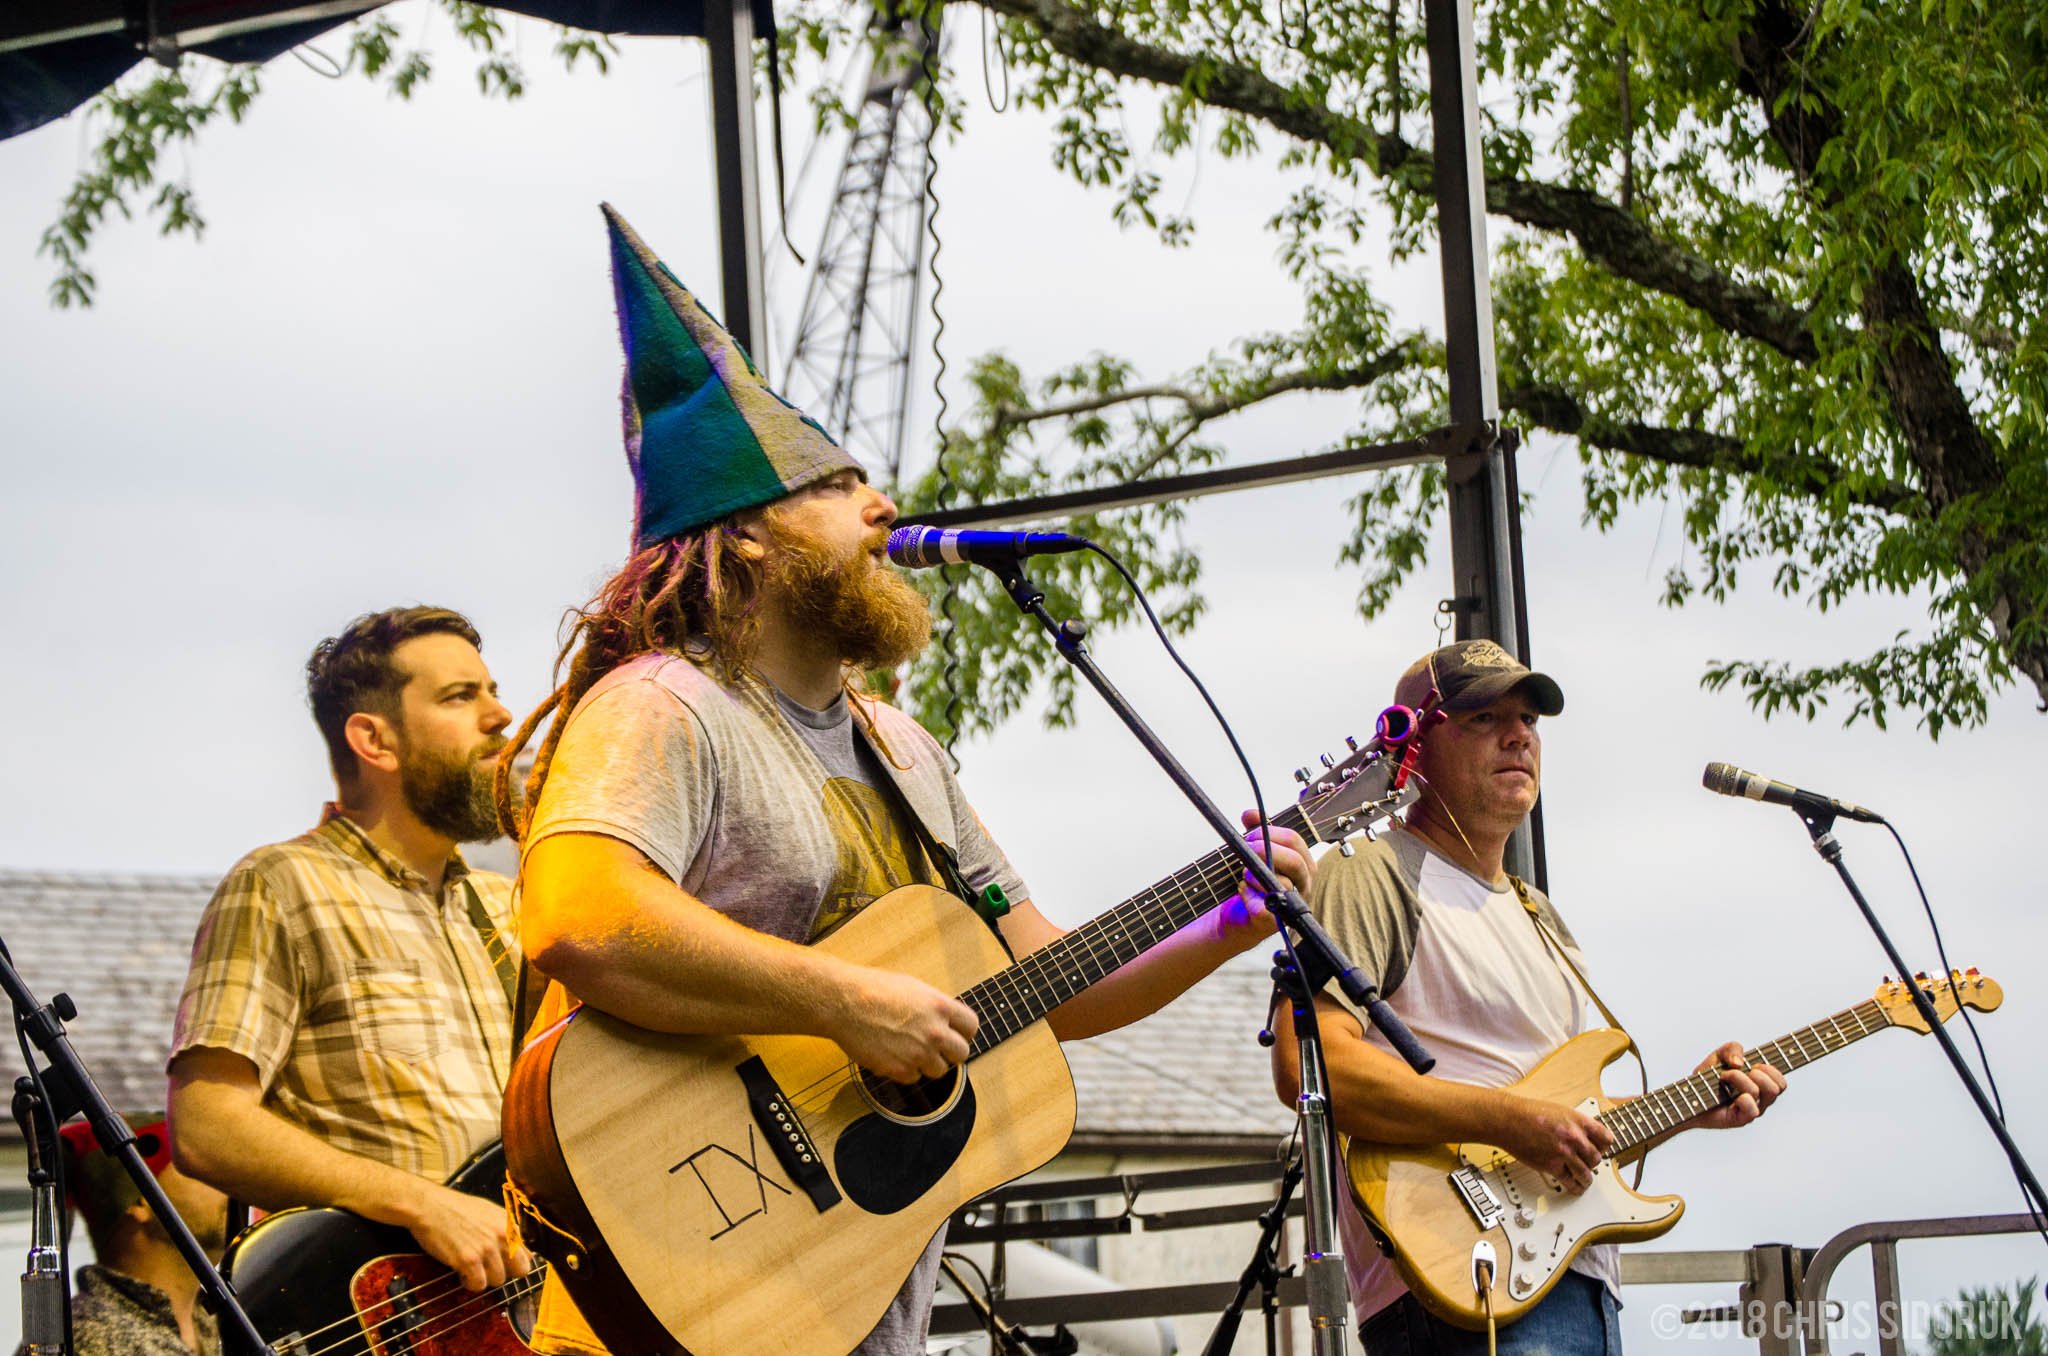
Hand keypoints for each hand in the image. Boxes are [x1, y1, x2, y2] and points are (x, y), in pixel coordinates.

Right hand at [402, 1181, 531, 1292]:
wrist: (430, 1206)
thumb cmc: (456, 1208)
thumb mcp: (488, 1212)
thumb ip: (505, 1228)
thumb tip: (521, 1248)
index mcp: (509, 1223)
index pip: (528, 1254)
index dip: (515, 1262)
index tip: (503, 1263)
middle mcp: (502, 1235)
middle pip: (521, 1270)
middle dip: (505, 1273)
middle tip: (488, 1268)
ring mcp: (486, 1248)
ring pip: (499, 1280)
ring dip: (484, 1278)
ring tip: (470, 1267)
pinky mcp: (469, 1260)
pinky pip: (479, 1285)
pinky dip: (469, 1283)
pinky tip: (461, 1271)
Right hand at [833, 965, 979, 1083]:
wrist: (844, 1003)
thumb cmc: (873, 989)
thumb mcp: (913, 988)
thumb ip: (935, 1006)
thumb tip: (947, 1020)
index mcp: (940, 1007)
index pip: (971, 1027)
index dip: (963, 1032)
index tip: (956, 1034)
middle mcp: (934, 1032)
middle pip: (962, 1054)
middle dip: (950, 1052)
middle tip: (936, 1048)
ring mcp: (918, 1053)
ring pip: (939, 1070)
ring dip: (928, 1063)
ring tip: (910, 1049)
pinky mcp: (899, 1069)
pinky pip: (914, 1078)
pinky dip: (906, 1071)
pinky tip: (893, 1054)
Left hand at [1216, 810, 1309, 941]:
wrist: (1235, 915)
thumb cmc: (1249, 882)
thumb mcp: (1253, 851)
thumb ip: (1255, 830)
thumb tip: (1250, 814)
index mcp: (1303, 864)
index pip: (1295, 840)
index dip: (1269, 833)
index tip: (1249, 834)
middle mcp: (1303, 884)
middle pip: (1294, 860)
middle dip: (1264, 850)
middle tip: (1245, 850)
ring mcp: (1292, 904)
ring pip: (1281, 883)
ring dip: (1253, 874)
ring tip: (1243, 875)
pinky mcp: (1273, 922)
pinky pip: (1263, 905)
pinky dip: (1247, 894)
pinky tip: (1242, 891)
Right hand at [1500, 1098, 1612, 1194]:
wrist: (1508, 1119)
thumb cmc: (1528, 1112)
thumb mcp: (1560, 1110)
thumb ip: (1574, 1123)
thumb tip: (1583, 1136)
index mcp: (1579, 1121)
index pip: (1606, 1138)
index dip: (1604, 1146)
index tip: (1602, 1150)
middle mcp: (1574, 1138)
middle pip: (1596, 1158)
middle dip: (1594, 1163)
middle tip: (1590, 1164)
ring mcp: (1564, 1153)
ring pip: (1586, 1173)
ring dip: (1587, 1179)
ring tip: (1585, 1181)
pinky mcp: (1551, 1166)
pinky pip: (1569, 1181)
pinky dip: (1573, 1187)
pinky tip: (1574, 1187)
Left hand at [1689, 1041, 1785, 1129]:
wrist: (1688, 1097)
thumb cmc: (1708, 1078)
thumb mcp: (1719, 1055)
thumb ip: (1732, 1049)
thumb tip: (1739, 1063)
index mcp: (1761, 1086)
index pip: (1781, 1082)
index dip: (1773, 1070)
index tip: (1755, 1064)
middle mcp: (1760, 1100)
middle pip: (1778, 1087)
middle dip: (1759, 1072)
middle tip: (1740, 1071)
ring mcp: (1751, 1111)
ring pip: (1759, 1091)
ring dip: (1739, 1078)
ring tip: (1724, 1076)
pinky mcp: (1740, 1120)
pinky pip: (1752, 1110)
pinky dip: (1742, 1098)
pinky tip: (1729, 1095)